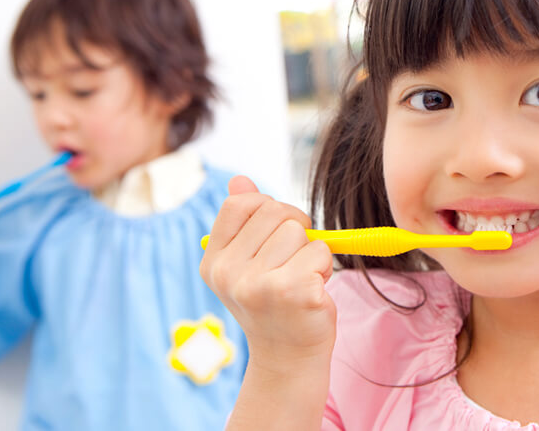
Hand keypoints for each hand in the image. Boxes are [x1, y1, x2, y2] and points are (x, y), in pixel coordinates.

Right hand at [200, 176, 335, 375]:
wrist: (288, 358)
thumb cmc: (274, 303)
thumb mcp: (249, 262)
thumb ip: (245, 221)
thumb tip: (239, 179)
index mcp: (214, 261)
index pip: (240, 203)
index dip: (268, 209)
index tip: (276, 232)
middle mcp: (228, 273)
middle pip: (276, 212)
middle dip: (295, 230)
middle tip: (293, 263)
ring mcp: (258, 284)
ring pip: (300, 231)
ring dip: (311, 252)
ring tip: (301, 280)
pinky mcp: (292, 291)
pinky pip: (320, 251)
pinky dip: (324, 268)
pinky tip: (312, 293)